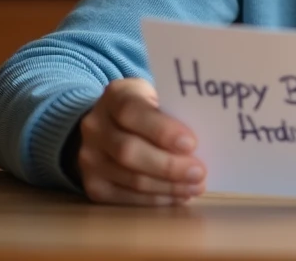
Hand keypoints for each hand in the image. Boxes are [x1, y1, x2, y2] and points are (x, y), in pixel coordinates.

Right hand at [78, 77, 205, 205]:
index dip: (162, 130)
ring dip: (167, 187)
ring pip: (130, 178)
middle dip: (168, 166)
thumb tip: (207, 136)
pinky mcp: (93, 185)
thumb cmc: (146, 108)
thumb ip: (174, 110)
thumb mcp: (156, 96)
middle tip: (199, 173)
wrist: (109, 124)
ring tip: (195, 187)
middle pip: (129, 152)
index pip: (133, 112)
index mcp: (115, 96)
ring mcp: (89, 158)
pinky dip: (156, 199)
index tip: (191, 144)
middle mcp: (95, 126)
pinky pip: (125, 198)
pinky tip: (177, 196)